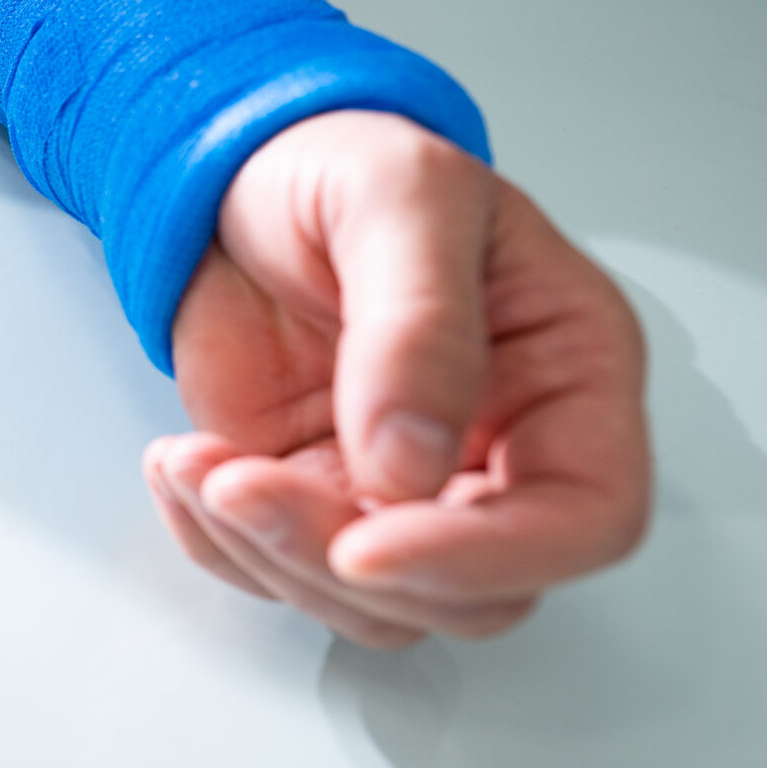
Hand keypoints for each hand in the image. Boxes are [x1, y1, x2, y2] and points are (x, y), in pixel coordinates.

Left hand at [146, 110, 649, 647]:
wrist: (233, 174)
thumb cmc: (340, 165)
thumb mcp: (401, 197)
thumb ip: (419, 323)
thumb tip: (412, 457)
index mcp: (569, 373)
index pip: (585, 517)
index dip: (489, 555)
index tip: (369, 545)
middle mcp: (504, 448)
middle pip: (472, 589)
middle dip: (344, 559)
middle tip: (243, 484)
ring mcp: (406, 485)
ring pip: (373, 602)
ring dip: (267, 553)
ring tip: (195, 460)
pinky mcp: (314, 497)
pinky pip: (278, 572)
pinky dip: (216, 541)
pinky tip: (181, 463)